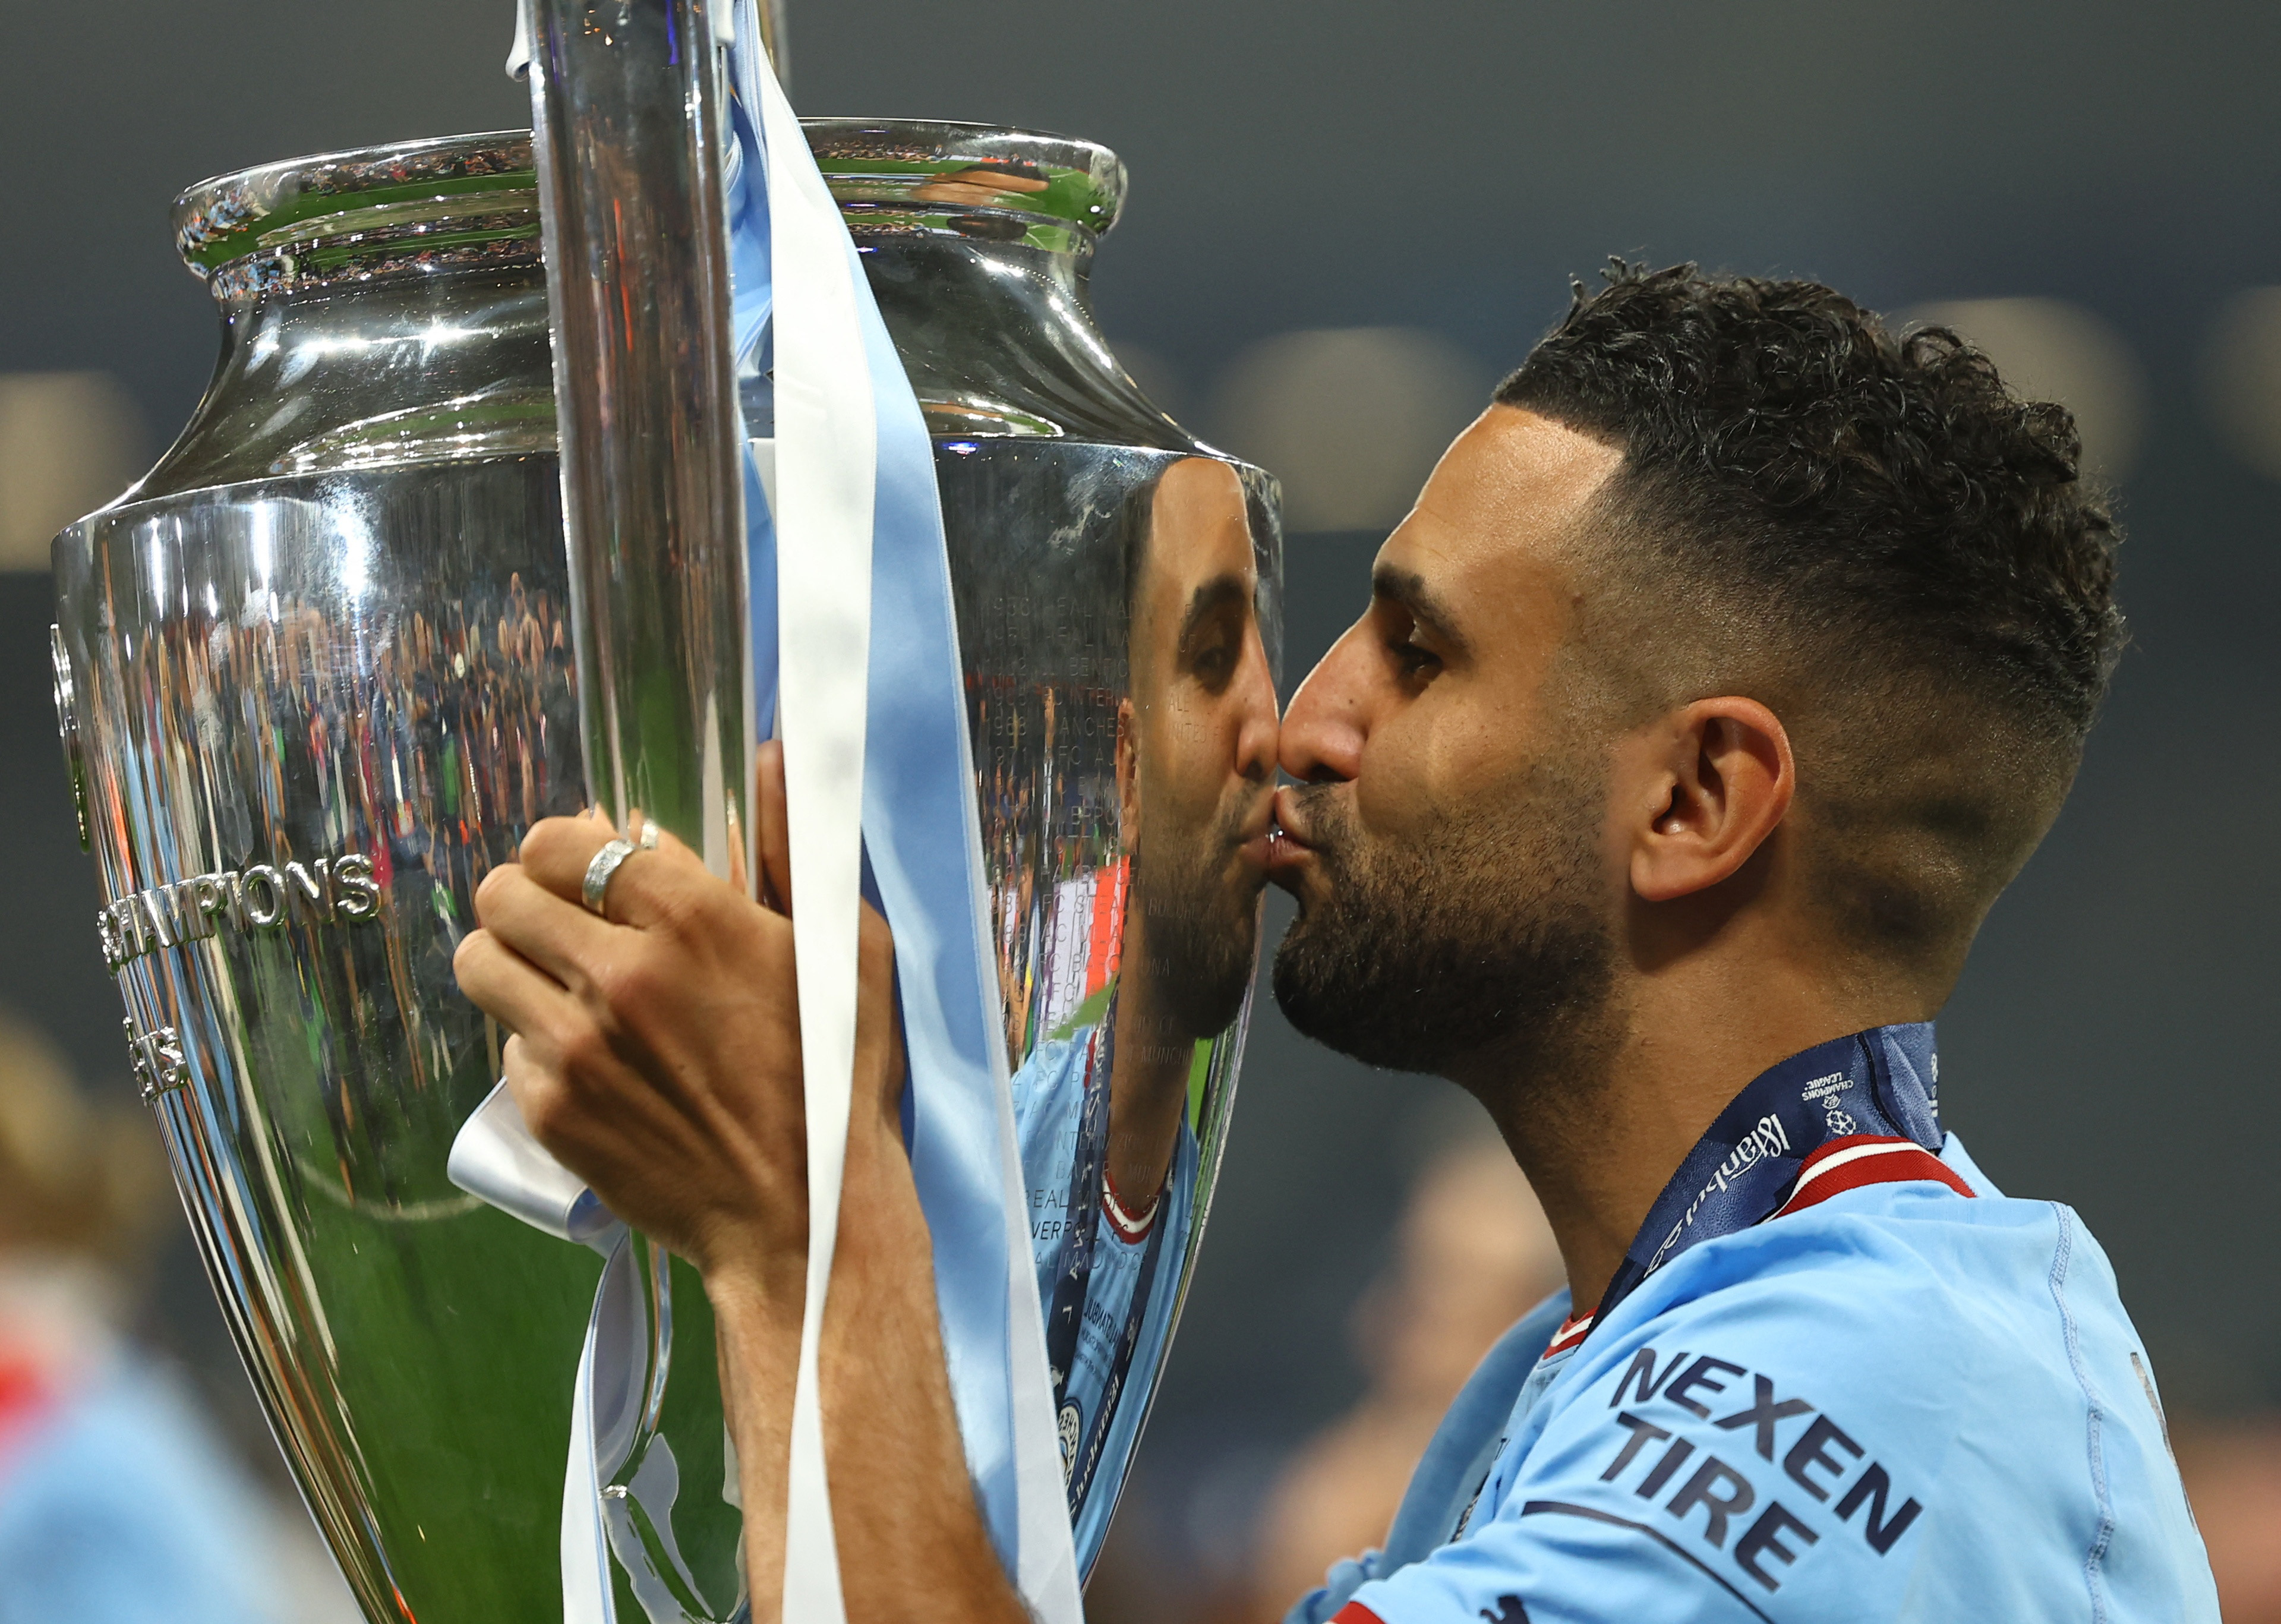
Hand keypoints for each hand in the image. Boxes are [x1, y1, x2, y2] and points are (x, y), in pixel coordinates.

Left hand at [451, 741, 905, 1296]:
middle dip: (527, 896)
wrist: (807, 1216)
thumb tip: (772, 757)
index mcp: (692, 917)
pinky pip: (505, 1048)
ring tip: (552, 982)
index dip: (568, 845)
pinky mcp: (552, 1110)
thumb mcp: (846, 947)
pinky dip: (536, 1046)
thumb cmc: (839, 1078)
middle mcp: (619, 971)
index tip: (587, 868)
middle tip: (561, 921)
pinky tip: (591, 1063)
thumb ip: (793, 846)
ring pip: (480, 962)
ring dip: (510, 962)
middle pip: (503, 892)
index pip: (567, 838)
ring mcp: (576, 1046)